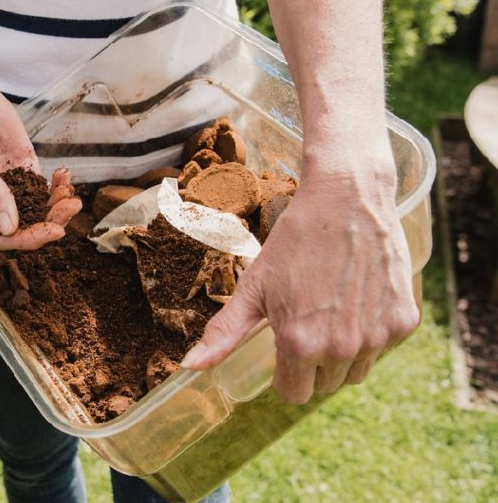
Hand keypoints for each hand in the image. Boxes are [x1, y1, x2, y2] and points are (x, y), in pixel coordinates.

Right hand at [0, 6, 78, 248]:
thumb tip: (8, 227)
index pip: (2, 235)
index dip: (27, 239)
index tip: (50, 230)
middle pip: (25, 225)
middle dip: (50, 221)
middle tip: (70, 208)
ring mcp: (10, 184)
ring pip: (38, 207)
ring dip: (57, 205)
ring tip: (72, 195)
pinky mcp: (24, 167)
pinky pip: (44, 185)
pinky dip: (58, 185)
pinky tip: (65, 176)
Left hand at [180, 167, 419, 402]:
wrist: (347, 200)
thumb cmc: (294, 242)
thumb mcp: (254, 286)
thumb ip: (224, 333)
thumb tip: (189, 367)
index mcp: (300, 344)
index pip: (292, 393)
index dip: (284, 372)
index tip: (283, 346)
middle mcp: (341, 348)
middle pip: (323, 385)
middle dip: (312, 362)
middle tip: (307, 320)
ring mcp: (377, 337)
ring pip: (355, 372)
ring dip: (342, 354)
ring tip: (331, 312)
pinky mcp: (404, 322)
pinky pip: (383, 348)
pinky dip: (371, 333)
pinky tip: (357, 300)